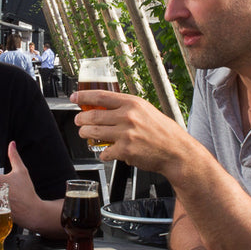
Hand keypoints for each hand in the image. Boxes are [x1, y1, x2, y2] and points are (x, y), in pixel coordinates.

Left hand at [71, 89, 193, 174]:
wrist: (176, 151)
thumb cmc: (163, 132)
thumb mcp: (146, 111)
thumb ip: (127, 108)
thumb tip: (105, 107)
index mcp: (132, 103)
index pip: (101, 96)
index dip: (84, 96)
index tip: (74, 97)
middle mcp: (128, 117)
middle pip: (93, 116)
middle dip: (80, 119)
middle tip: (78, 121)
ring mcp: (125, 134)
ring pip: (94, 133)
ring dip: (85, 134)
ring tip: (85, 134)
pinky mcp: (125, 151)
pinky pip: (105, 152)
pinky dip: (103, 153)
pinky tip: (107, 152)